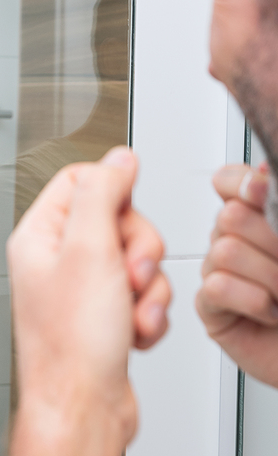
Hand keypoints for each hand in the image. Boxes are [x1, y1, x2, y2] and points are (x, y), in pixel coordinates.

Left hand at [8, 147, 168, 452]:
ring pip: (134, 259)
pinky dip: (146, 314)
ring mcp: (80, 288)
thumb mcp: (89, 250)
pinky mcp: (103, 315)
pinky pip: (140, 294)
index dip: (113, 193)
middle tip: (127, 274)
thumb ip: (102, 194)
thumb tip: (116, 158)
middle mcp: (55, 259)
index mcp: (39, 235)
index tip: (126, 214)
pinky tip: (132, 333)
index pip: (79, 181)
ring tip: (127, 312)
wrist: (82, 406)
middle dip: (137, 249)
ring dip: (145, 288)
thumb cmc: (71, 343)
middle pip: (116, 219)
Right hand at [196, 163, 277, 386]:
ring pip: (223, 251)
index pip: (228, 182)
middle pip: (228, 216)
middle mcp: (236, 243)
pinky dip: (252, 300)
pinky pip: (216, 287)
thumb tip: (264, 169)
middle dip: (269, 241)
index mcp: (258, 220)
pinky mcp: (211, 307)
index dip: (240, 182)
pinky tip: (270, 311)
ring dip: (268, 276)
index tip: (262, 189)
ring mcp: (220, 273)